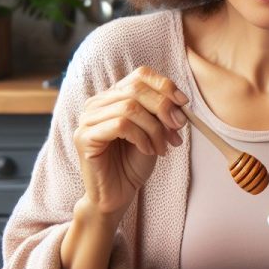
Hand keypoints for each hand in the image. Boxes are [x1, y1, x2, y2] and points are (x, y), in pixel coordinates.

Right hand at [73, 66, 188, 219]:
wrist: (118, 194)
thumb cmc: (134, 162)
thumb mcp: (155, 131)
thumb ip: (162, 112)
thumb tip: (180, 101)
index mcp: (113, 96)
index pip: (140, 74)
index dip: (165, 85)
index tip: (184, 103)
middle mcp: (97, 103)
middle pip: (137, 89)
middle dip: (164, 108)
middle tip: (177, 129)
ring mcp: (87, 119)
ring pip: (130, 107)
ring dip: (155, 128)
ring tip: (163, 146)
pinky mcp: (84, 137)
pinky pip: (120, 125)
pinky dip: (142, 137)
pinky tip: (148, 150)